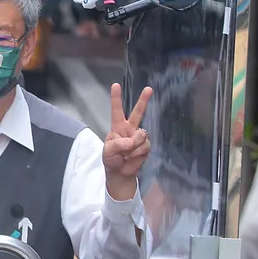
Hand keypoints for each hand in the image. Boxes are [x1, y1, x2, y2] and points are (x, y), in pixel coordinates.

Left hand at [103, 83, 152, 198]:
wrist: (121, 173)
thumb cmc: (111, 160)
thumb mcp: (108, 151)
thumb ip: (118, 144)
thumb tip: (132, 141)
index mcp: (117, 127)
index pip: (116, 110)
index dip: (116, 98)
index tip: (115, 85)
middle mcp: (129, 129)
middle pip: (137, 112)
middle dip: (143, 100)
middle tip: (149, 88)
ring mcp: (139, 136)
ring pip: (141, 135)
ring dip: (134, 147)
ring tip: (126, 154)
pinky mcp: (146, 145)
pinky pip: (144, 146)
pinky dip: (138, 153)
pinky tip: (133, 157)